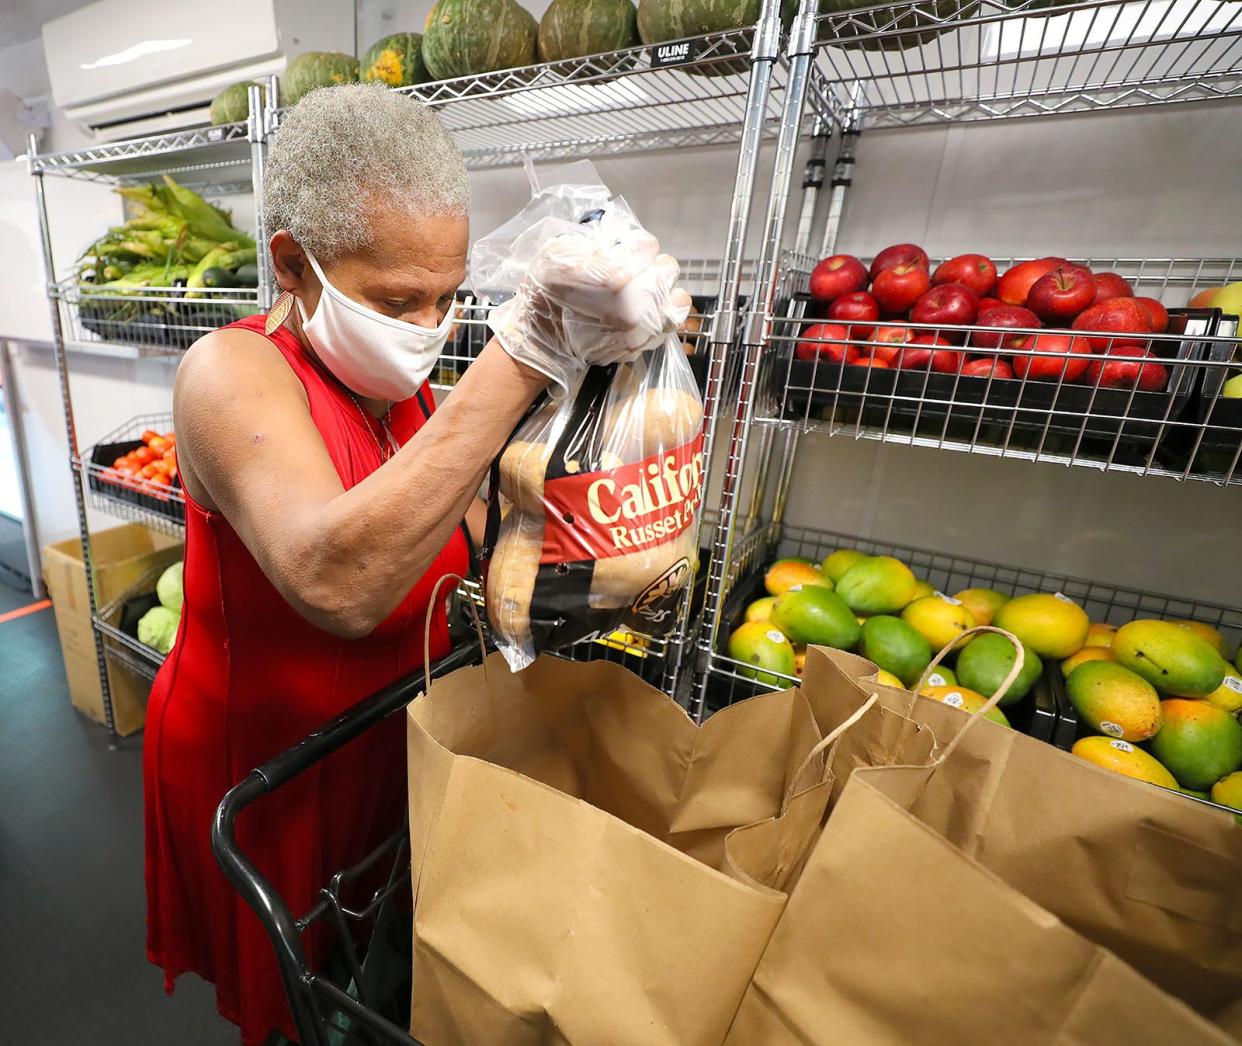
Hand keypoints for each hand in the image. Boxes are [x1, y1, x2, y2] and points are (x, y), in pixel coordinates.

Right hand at [490, 226, 690, 389]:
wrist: (540, 340)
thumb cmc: (545, 293)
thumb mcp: (560, 251)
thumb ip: (595, 240)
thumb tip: (618, 240)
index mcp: (616, 277)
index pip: (647, 244)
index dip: (632, 244)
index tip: (619, 250)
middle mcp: (636, 305)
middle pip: (668, 268)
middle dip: (651, 265)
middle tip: (635, 270)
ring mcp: (642, 331)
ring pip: (679, 300)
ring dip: (664, 291)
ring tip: (646, 291)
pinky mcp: (641, 347)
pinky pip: (667, 326)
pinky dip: (659, 316)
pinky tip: (643, 312)